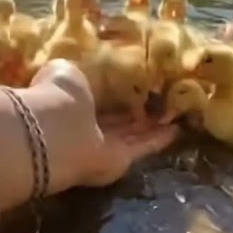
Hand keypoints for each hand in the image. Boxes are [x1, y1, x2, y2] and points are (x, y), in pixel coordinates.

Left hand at [28, 60, 178, 188]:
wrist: (57, 133)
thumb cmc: (57, 96)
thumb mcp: (64, 72)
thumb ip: (75, 74)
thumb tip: (83, 73)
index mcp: (71, 101)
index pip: (96, 97)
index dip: (114, 92)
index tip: (134, 82)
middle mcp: (88, 124)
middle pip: (115, 118)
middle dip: (134, 111)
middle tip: (159, 101)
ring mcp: (104, 144)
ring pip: (132, 133)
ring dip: (150, 127)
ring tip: (173, 115)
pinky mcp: (121, 159)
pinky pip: (143, 147)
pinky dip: (158, 140)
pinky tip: (176, 130)